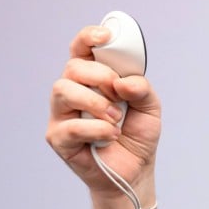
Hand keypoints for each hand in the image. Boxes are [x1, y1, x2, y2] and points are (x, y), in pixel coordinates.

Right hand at [46, 24, 161, 201]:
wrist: (135, 172)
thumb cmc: (137, 136)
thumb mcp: (150, 107)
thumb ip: (142, 89)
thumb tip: (123, 81)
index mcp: (92, 79)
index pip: (81, 49)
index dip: (89, 37)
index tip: (106, 36)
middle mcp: (72, 92)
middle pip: (73, 67)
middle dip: (100, 76)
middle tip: (119, 94)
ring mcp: (62, 114)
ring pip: (63, 90)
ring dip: (95, 102)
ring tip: (116, 118)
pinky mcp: (58, 138)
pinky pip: (69, 125)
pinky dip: (96, 129)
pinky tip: (111, 135)